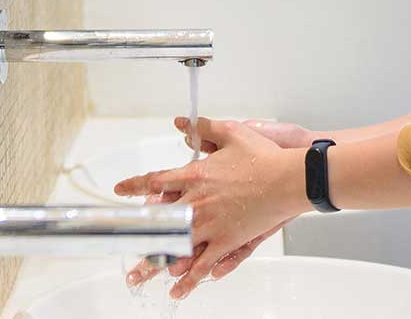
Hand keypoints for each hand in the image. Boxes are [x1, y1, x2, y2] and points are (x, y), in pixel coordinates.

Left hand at [117, 118, 311, 298]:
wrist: (288, 179)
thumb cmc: (264, 157)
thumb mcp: (233, 133)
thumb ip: (205, 128)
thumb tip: (184, 122)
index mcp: (195, 176)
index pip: (156, 182)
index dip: (135, 187)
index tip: (122, 191)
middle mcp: (197, 203)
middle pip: (159, 222)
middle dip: (139, 234)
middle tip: (124, 243)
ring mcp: (211, 224)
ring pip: (176, 248)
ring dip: (156, 263)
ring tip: (140, 276)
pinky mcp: (227, 240)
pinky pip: (203, 263)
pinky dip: (189, 278)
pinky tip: (178, 289)